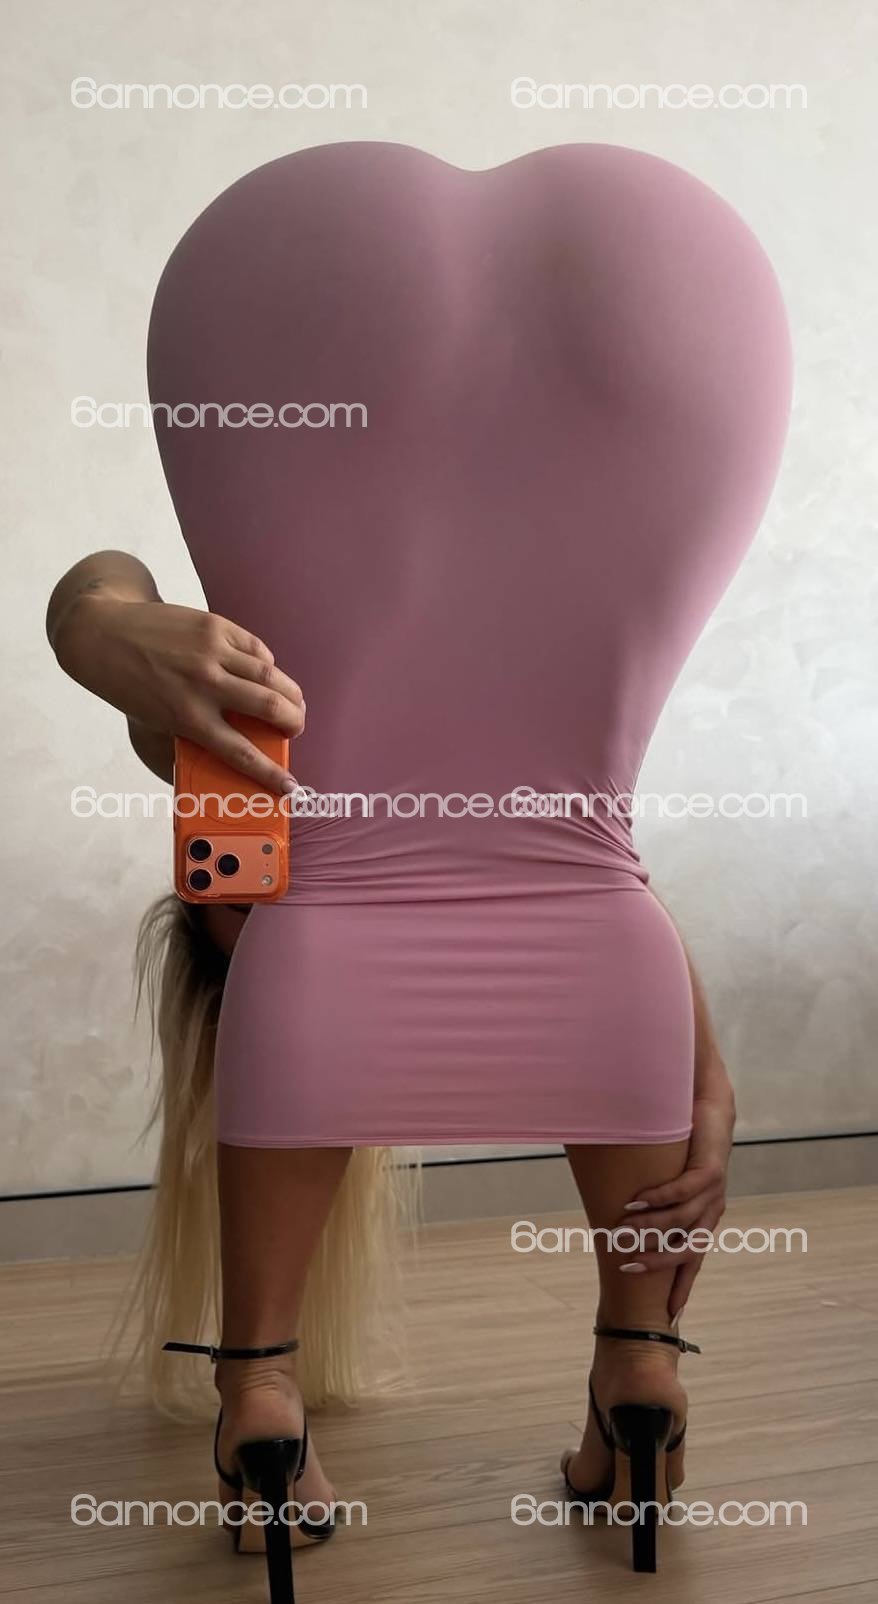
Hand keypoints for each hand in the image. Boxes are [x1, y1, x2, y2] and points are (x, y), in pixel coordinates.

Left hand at [56, 595, 303, 793]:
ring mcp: (212, 651)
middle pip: (269, 707)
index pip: (240, 753)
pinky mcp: (215, 626)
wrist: (101, 634)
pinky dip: (268, 664)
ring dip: (291, 694)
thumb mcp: (154, 721)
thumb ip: (191, 737)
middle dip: (294, 723)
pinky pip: (256, 648)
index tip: (289, 786)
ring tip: (294, 704)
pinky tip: (268, 674)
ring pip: (271, 675)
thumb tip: (225, 757)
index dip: (270, 774)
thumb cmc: (128, 684)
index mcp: (187, 718)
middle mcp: (203, 685)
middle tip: (296, 729)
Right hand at [614, 1060, 734, 1317]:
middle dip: (658, 1263)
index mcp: (704, 1219)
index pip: (693, 1260)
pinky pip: (682, 1190)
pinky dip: (658, 1198)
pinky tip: (636, 1200)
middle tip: (628, 1267)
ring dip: (649, 1227)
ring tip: (622, 1227)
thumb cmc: (684, 1147)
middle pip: (688, 1250)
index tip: (669, 1314)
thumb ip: (653, 1205)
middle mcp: (712, 1210)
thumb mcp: (670, 1181)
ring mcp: (714, 1192)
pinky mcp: (710, 1170)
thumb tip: (619, 1221)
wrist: (709, 1108)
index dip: (681, 1286)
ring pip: (681, 1221)